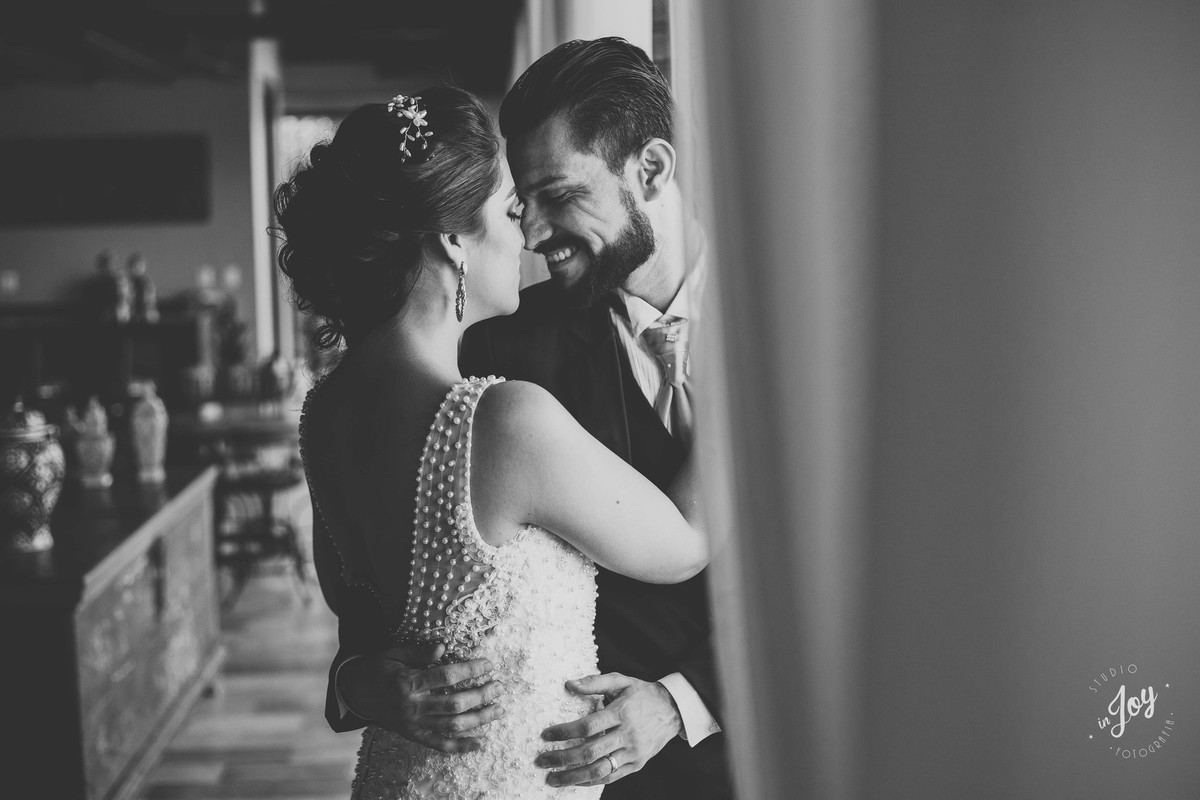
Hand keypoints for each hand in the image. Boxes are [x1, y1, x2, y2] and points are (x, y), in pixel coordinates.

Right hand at [337, 643, 504, 752]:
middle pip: (454, 703)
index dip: (470, 670)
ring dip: (479, 720)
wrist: (353, 692)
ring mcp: (413, 724)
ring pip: (452, 726)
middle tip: (499, 687)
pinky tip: (480, 743)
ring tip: (498, 710)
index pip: (446, 676)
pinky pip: (439, 745)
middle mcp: (412, 706)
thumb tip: (444, 646)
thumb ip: (418, 651)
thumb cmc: (376, 668)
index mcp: (408, 683)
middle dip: (481, 696)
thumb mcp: (393, 653)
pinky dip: (460, 746)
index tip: (488, 664)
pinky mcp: (413, 735)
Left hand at [534, 673, 681, 787]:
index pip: (587, 726)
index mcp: (621, 713)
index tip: (545, 736)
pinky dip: (590, 781)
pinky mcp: (637, 764)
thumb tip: (568, 684)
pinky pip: (611, 777)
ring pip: (599, 770)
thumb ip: (594, 682)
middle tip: (541, 761)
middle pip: (590, 752)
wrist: (673, 709)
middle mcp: (627, 735)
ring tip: (552, 778)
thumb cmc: (642, 693)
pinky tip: (575, 781)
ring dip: (573, 777)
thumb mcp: (621, 681)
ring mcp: (633, 752)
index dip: (564, 732)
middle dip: (561, 758)